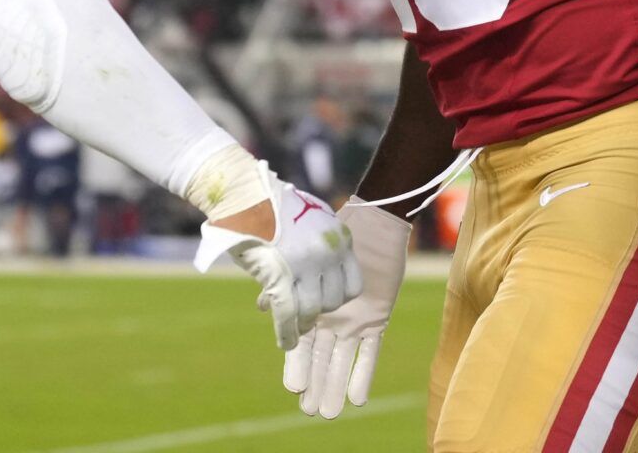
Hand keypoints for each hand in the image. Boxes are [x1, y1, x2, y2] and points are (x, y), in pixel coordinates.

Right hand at [194, 169, 361, 349]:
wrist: (245, 192)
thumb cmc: (273, 204)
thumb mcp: (310, 217)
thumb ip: (321, 244)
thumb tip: (319, 271)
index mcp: (340, 238)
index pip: (353, 285)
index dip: (338, 297)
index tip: (324, 299)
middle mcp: (328, 253)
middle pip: (334, 301)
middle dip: (319, 310)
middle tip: (306, 314)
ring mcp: (306, 266)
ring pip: (311, 310)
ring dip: (302, 324)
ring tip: (295, 329)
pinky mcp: (280, 276)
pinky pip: (288, 315)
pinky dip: (287, 333)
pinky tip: (284, 343)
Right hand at [283, 203, 409, 418]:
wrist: (373, 224)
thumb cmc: (332, 238)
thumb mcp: (305, 260)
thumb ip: (285, 285)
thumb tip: (262, 306)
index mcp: (310, 307)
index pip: (301, 344)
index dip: (297, 366)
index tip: (292, 389)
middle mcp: (330, 320)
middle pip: (320, 359)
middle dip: (315, 384)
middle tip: (309, 411)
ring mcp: (352, 322)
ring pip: (342, 360)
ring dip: (336, 385)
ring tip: (329, 413)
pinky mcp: (375, 319)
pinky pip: (370, 351)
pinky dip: (363, 373)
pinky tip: (357, 398)